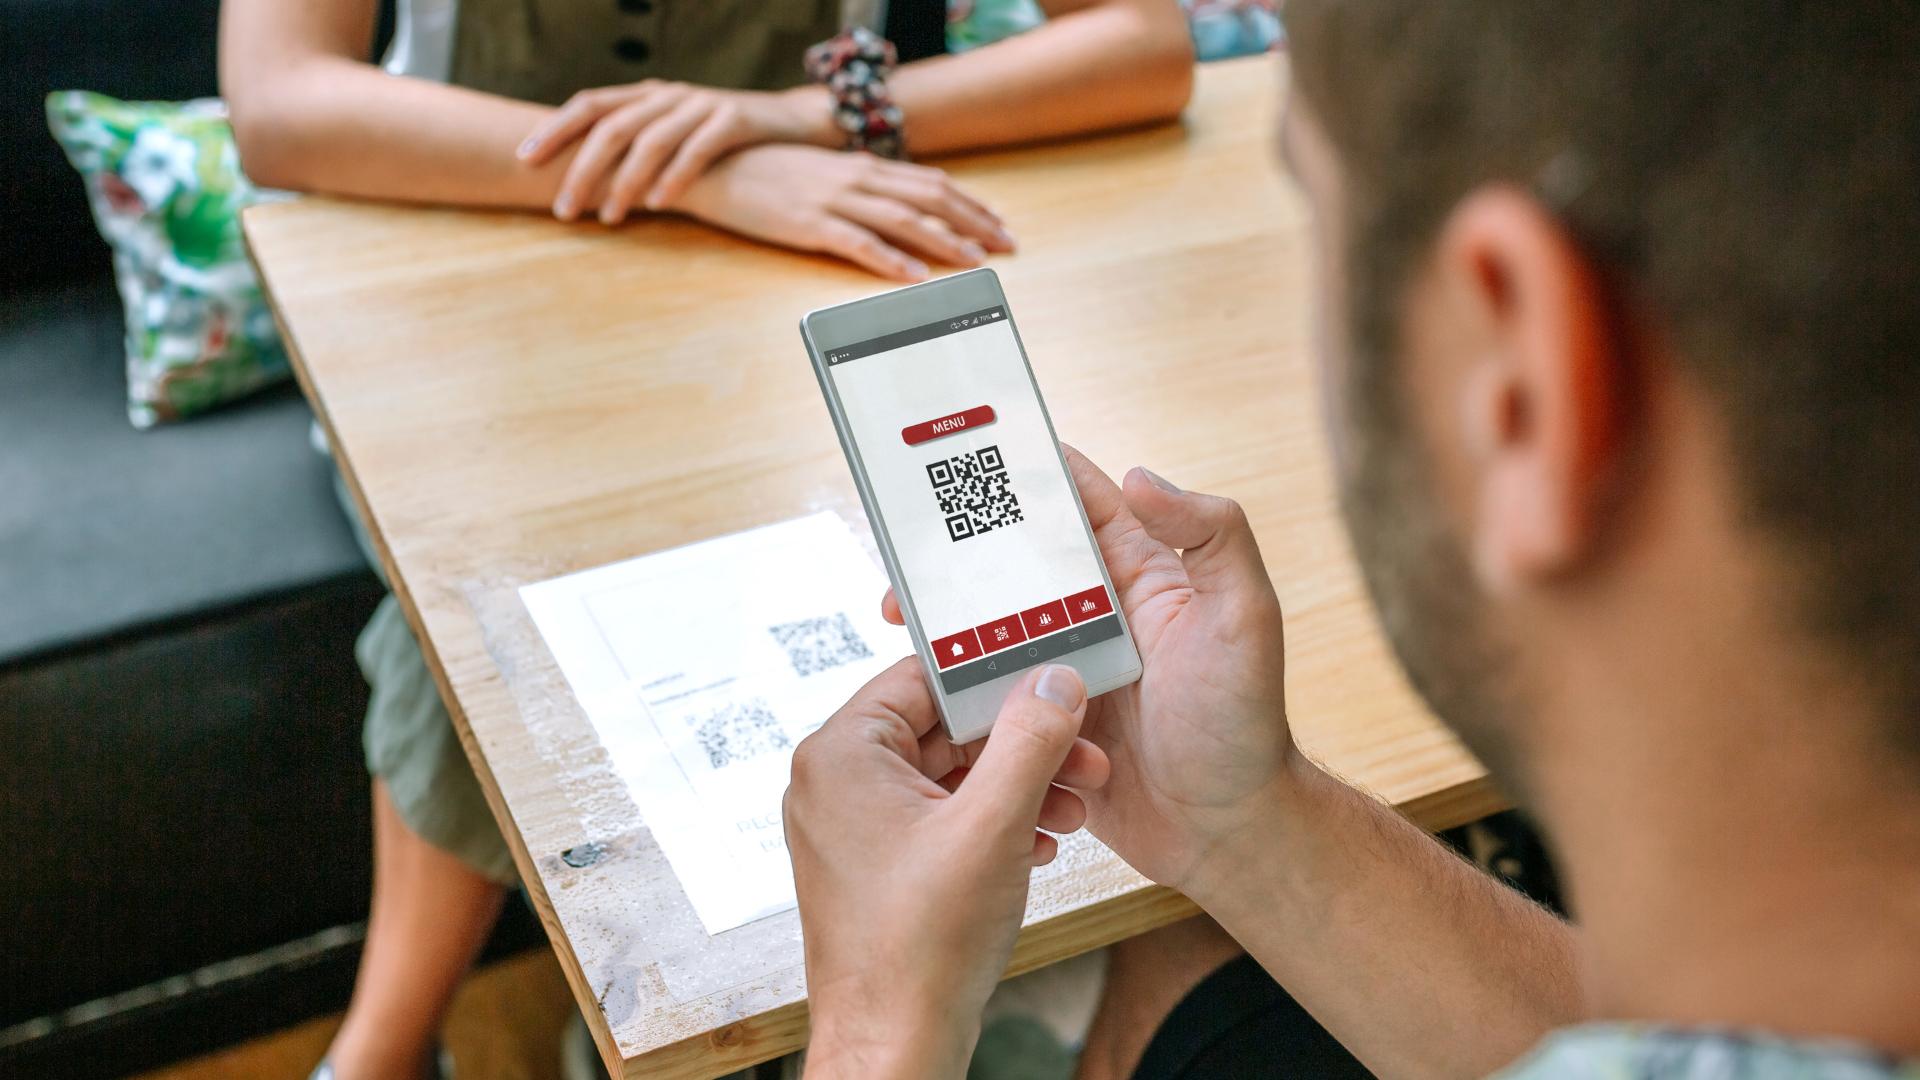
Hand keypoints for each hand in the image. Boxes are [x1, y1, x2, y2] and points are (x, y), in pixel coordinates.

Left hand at [518, 81, 834, 221]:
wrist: (791, 124)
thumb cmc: (723, 140)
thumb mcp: (674, 133)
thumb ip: (636, 146)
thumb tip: (584, 180)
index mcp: (646, 95)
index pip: (589, 105)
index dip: (554, 129)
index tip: (523, 160)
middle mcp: (667, 95)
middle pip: (612, 127)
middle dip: (582, 169)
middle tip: (564, 211)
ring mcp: (700, 105)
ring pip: (651, 140)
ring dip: (625, 182)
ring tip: (611, 218)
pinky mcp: (734, 120)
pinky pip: (698, 149)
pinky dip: (676, 177)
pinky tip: (659, 204)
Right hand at [666, 144, 1012, 280]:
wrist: (714, 166)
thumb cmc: (767, 174)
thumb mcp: (822, 175)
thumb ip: (859, 188)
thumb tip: (893, 205)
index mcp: (863, 167)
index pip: (931, 183)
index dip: (970, 205)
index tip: (998, 225)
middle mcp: (857, 178)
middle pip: (930, 199)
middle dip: (973, 223)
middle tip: (1006, 246)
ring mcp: (835, 200)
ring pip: (904, 219)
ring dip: (944, 241)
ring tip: (974, 262)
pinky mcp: (810, 224)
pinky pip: (859, 243)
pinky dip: (890, 259)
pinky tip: (914, 276)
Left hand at [786, 659, 1109, 1077]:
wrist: (895, 1045)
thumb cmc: (920, 948)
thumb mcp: (993, 825)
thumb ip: (1028, 740)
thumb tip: (1053, 680)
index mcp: (842, 755)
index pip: (922, 678)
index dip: (994, 677)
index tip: (1051, 678)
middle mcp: (836, 783)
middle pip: (942, 728)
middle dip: (1021, 743)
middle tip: (1082, 755)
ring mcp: (852, 827)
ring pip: (948, 776)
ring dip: (1016, 785)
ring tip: (1075, 806)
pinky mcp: (875, 865)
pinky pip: (939, 818)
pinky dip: (992, 822)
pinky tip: (1041, 842)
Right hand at [880, 448, 1297, 891]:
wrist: (1224, 833)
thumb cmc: (1244, 725)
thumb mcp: (1245, 616)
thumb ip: (1213, 537)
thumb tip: (1140, 476)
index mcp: (1142, 577)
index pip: (1083, 507)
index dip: (1035, 476)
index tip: (978, 451)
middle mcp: (1099, 616)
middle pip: (1019, 565)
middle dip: (965, 550)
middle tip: (910, 544)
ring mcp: (1065, 671)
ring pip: (992, 629)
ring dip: (949, 619)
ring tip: (901, 614)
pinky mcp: (1041, 723)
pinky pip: (988, 695)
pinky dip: (957, 687)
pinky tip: (923, 683)